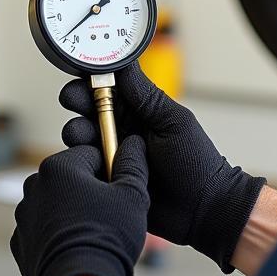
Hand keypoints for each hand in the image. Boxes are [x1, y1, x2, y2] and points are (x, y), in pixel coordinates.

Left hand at [10, 135, 148, 275]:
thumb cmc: (107, 238)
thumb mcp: (133, 194)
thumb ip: (133, 162)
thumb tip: (133, 143)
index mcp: (59, 167)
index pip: (91, 154)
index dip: (110, 170)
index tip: (118, 190)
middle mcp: (34, 185)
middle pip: (71, 177)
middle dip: (89, 189)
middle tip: (108, 214)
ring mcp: (24, 215)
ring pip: (56, 202)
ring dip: (72, 211)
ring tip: (92, 234)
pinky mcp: (20, 242)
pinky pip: (43, 228)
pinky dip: (57, 234)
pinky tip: (74, 248)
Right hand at [60, 63, 265, 273]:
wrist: (202, 209)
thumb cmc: (196, 162)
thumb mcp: (173, 122)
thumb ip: (147, 97)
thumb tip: (124, 66)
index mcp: (140, 111)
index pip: (109, 89)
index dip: (91, 81)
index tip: (80, 79)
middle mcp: (123, 130)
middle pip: (89, 110)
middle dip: (77, 103)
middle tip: (74, 103)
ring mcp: (114, 155)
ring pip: (82, 138)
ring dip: (77, 132)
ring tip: (83, 137)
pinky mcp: (107, 180)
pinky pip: (85, 167)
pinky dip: (81, 161)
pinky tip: (88, 162)